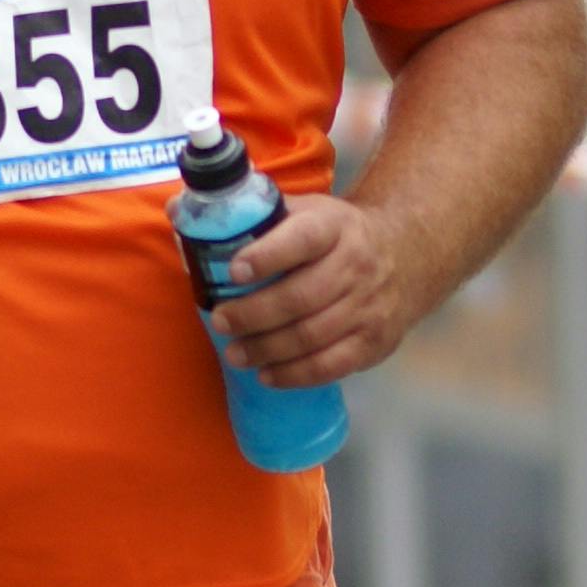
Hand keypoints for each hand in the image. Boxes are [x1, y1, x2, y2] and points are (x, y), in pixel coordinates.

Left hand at [207, 194, 409, 387]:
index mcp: (334, 227)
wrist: (407, 253)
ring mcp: (369, 306)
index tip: (233, 270)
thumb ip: (254, 215)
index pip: (302, 239)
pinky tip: (268, 374)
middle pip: (301, 297)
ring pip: (312, 336)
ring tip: (235, 354)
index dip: (267, 256)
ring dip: (267, 350)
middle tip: (221, 321)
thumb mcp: (306, 211)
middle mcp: (357, 265)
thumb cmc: (336, 235)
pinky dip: (295, 375)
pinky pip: (331, 366)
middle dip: (254, 314)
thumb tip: (178, 210)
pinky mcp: (374, 341)